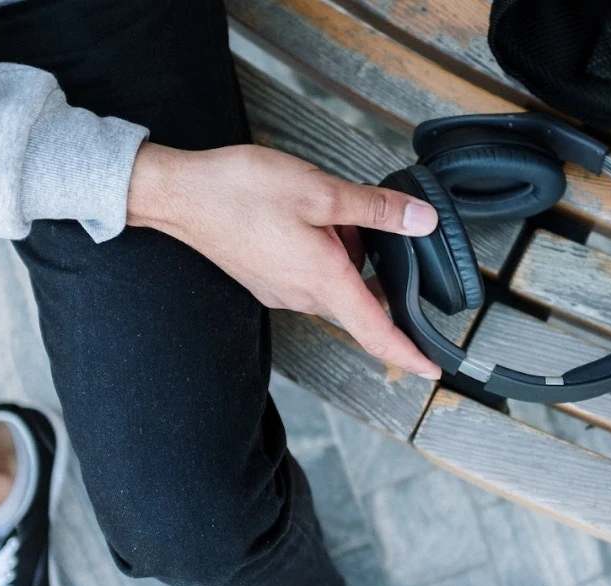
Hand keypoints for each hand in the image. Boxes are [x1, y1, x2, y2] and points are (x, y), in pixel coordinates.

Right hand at [126, 142, 441, 379]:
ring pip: (334, 281)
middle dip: (370, 263)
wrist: (178, 194)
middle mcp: (303, 296)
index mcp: (323, 280)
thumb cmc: (240, 192)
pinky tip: (304, 217)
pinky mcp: (266, 281)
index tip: (432, 369)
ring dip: (342, 250)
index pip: (377, 333)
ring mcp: (281, 291)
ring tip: (325, 209)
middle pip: (358, 296)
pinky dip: (321, 250)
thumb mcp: (320, 192)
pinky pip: (310, 274)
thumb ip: (376, 210)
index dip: (409, 354)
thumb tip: (421, 221)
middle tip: (359, 221)